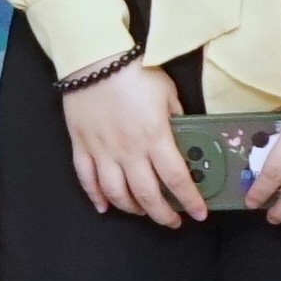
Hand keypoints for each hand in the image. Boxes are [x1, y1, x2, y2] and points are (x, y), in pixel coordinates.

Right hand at [62, 61, 206, 227]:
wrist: (93, 59)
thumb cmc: (134, 71)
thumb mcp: (167, 92)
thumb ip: (176, 118)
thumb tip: (183, 134)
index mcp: (155, 137)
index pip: (177, 179)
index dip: (190, 201)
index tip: (199, 213)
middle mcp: (129, 151)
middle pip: (147, 195)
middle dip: (163, 215)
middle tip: (173, 221)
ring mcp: (102, 150)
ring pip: (116, 193)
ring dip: (132, 208)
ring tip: (143, 211)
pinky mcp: (81, 145)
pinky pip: (86, 178)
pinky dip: (95, 196)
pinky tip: (105, 206)